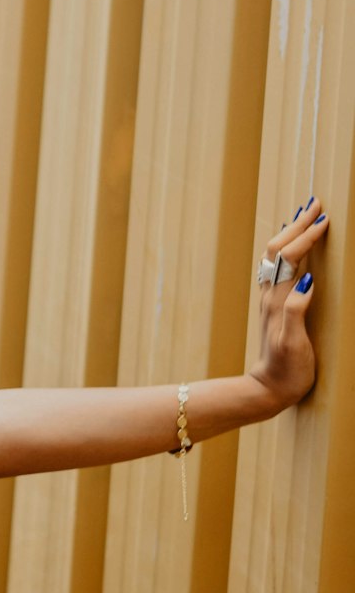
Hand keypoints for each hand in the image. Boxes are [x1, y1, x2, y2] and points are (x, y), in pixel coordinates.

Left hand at [249, 197, 327, 412]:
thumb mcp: (294, 343)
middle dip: (297, 224)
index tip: (324, 218)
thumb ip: (297, 310)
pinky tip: (294, 248)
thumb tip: (307, 278)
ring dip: (290, 232)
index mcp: (278, 300)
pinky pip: (277, 268)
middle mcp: (271, 295)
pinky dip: (287, 250)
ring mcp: (271, 300)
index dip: (307, 236)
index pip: (291, 257)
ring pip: (275, 256)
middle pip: (278, 249)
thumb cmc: (286, 370)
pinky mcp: (274, 307)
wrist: (267, 389)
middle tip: (315, 203)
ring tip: (304, 215)